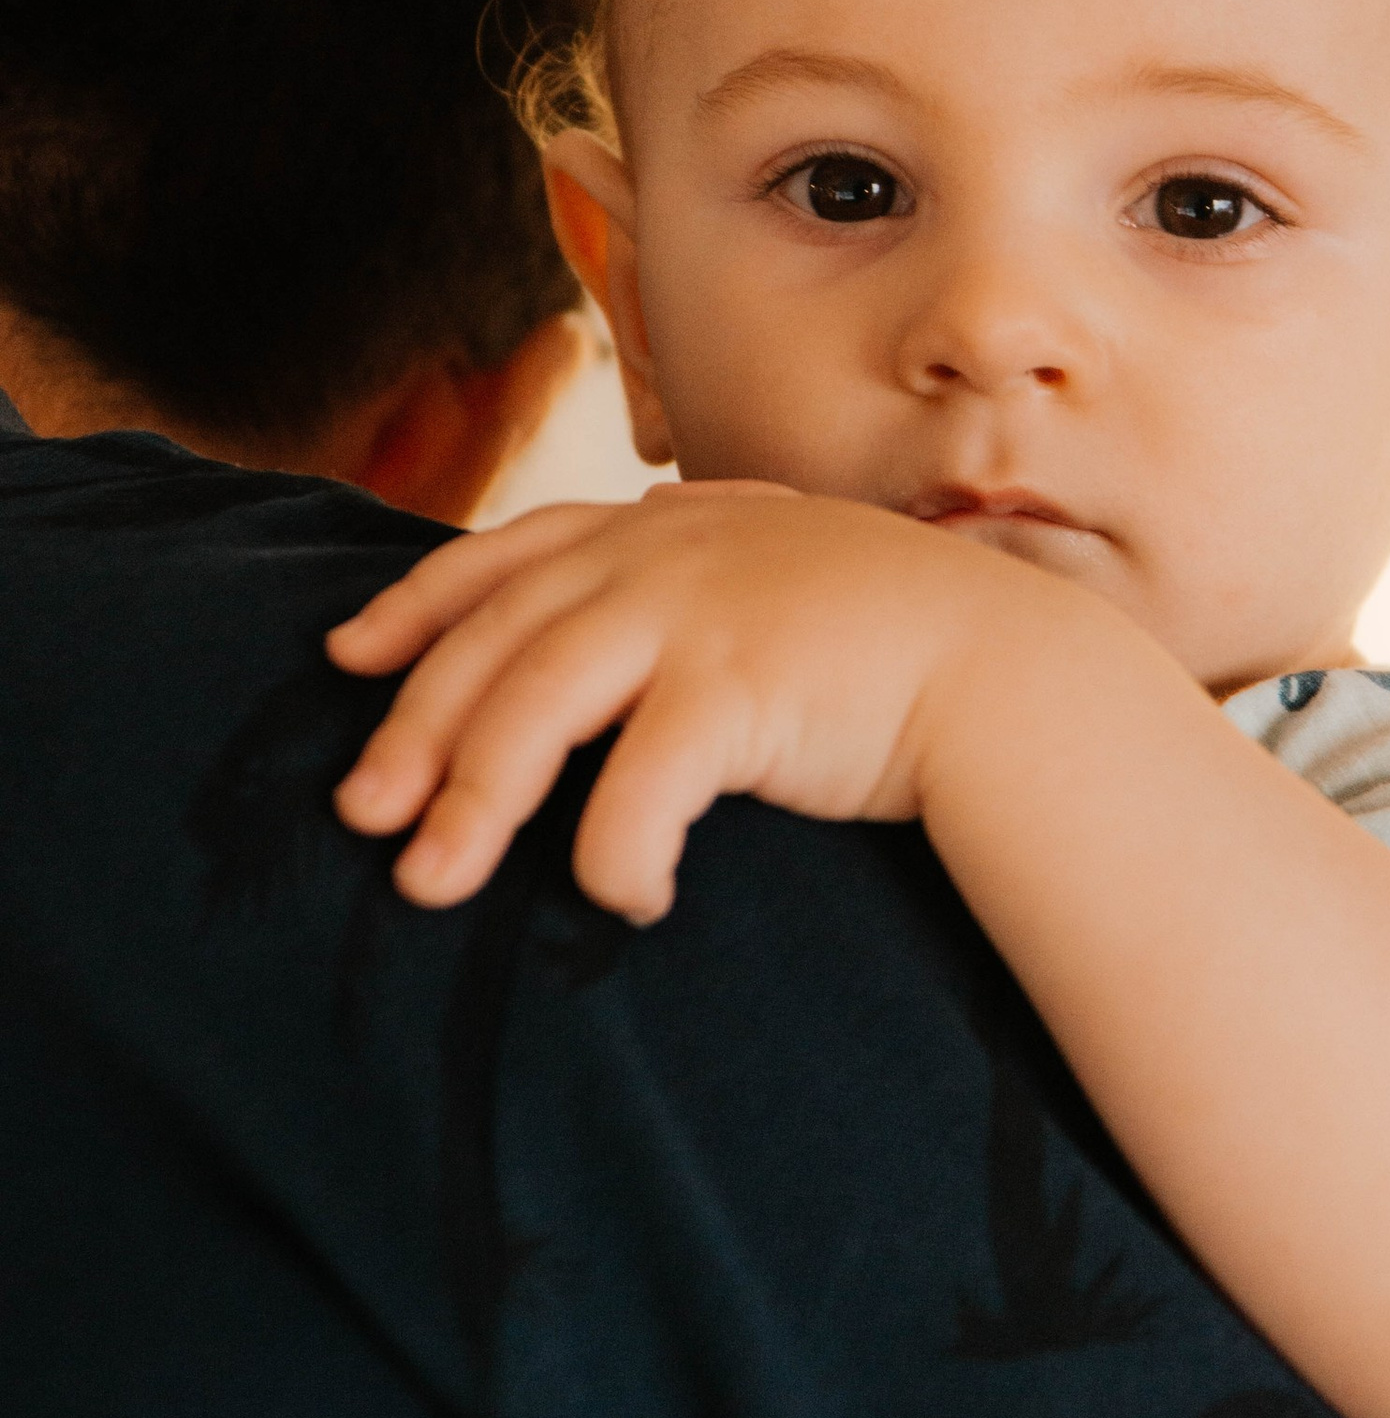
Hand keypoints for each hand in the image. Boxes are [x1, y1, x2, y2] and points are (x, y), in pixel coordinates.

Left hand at [329, 482, 1040, 919]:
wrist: (1014, 670)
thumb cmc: (900, 634)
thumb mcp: (782, 561)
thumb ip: (705, 546)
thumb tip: (649, 518)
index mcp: (665, 530)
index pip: (506, 556)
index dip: (416, 606)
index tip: (347, 657)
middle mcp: (666, 559)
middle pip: (496, 645)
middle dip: (414, 733)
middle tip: (364, 819)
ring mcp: (702, 618)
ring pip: (536, 709)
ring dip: (472, 805)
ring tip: (431, 884)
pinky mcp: (742, 691)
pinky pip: (636, 790)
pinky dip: (612, 855)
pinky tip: (626, 900)